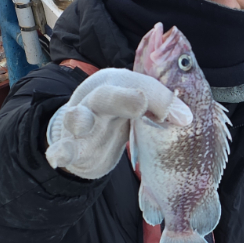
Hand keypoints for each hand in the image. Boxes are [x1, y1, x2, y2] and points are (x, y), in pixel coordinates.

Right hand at [45, 67, 191, 179]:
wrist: (86, 127)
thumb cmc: (121, 109)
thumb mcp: (142, 102)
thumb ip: (162, 105)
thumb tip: (186, 119)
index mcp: (119, 85)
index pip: (143, 86)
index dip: (161, 98)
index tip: (183, 116)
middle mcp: (98, 99)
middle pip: (107, 96)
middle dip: (123, 98)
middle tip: (140, 101)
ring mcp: (82, 122)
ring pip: (79, 117)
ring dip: (80, 119)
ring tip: (81, 123)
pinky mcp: (72, 145)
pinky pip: (63, 148)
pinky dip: (59, 152)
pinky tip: (56, 158)